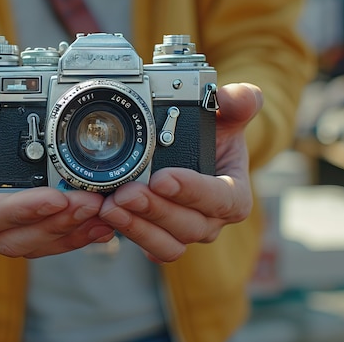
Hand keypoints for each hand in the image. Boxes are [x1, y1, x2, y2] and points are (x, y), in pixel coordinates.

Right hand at [0, 74, 113, 257]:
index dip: (18, 210)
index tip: (54, 197)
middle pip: (9, 237)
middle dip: (53, 223)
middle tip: (89, 203)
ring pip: (29, 243)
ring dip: (67, 232)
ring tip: (101, 215)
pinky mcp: (10, 227)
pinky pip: (41, 240)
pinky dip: (71, 236)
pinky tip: (97, 227)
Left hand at [99, 83, 262, 262]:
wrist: (197, 151)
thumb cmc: (216, 135)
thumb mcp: (229, 114)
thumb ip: (239, 101)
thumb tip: (238, 97)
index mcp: (234, 195)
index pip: (220, 199)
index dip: (191, 191)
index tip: (162, 178)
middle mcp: (211, 220)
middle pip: (187, 226)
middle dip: (153, 210)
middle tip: (125, 193)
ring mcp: (184, 232)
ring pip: (165, 244)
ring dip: (136, 227)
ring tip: (109, 207)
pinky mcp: (159, 237)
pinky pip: (146, 246)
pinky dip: (125, 234)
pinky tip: (104, 220)